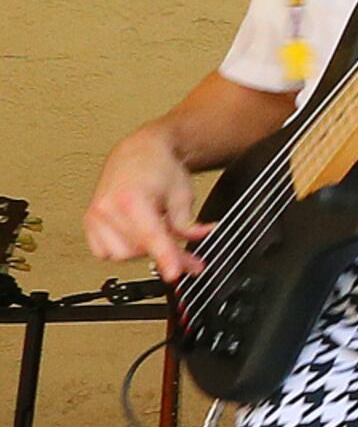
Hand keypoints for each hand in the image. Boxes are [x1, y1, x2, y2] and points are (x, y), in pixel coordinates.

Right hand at [86, 127, 205, 280]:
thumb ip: (188, 224)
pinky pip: (105, 252)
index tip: (174, 274)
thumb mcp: (183, 195)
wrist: (139, 152)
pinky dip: (124, 250)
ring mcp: (95, 215)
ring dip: (144, 251)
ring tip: (159, 234)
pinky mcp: (90, 222)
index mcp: (131, 198)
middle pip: (137, 250)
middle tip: (186, 253)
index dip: (165, 257)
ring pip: (121, 255)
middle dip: (164, 254)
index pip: (151, 236)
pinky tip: (138, 236)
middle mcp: (107, 207)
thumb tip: (198, 241)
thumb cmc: (159, 168)